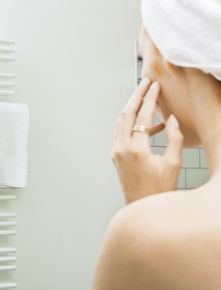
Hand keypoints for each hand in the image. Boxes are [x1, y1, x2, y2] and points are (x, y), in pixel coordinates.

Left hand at [111, 78, 183, 203]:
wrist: (141, 207)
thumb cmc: (160, 189)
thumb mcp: (173, 163)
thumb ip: (174, 139)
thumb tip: (171, 120)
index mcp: (135, 149)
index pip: (141, 116)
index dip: (149, 98)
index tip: (155, 85)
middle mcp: (121, 148)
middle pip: (125, 114)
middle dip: (135, 96)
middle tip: (145, 83)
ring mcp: (116, 152)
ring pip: (121, 122)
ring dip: (132, 108)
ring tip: (145, 97)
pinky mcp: (116, 156)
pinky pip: (122, 133)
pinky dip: (133, 124)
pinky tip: (152, 126)